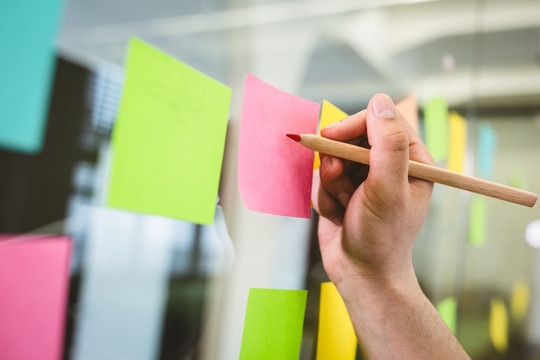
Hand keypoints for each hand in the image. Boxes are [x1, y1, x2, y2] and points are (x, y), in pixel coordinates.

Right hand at [312, 93, 434, 286]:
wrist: (361, 274)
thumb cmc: (382, 236)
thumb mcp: (388, 188)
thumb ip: (387, 144)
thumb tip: (380, 101)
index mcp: (411, 159)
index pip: (380, 120)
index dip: (353, 125)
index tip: (331, 138)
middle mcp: (388, 165)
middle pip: (352, 136)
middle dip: (339, 160)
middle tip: (337, 177)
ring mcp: (364, 178)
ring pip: (333, 158)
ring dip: (332, 183)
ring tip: (344, 206)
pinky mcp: (343, 190)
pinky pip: (323, 179)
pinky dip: (325, 197)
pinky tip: (338, 216)